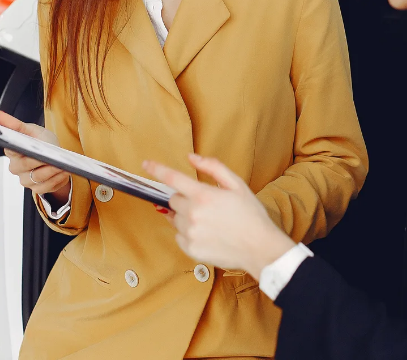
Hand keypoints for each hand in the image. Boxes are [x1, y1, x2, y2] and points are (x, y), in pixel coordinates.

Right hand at [0, 111, 69, 203]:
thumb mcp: (31, 130)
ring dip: (52, 171)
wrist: (54, 157)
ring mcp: (25, 179)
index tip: (25, 145)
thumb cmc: (40, 142)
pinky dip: (57, 179)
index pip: (10, 149)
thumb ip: (16, 125)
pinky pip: (46, 186)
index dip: (16, 147)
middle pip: (26, 165)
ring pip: (37, 178)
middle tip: (51, 156)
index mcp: (12, 151)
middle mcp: (16, 167)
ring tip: (62, 164)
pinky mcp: (36, 188)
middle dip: (40, 160)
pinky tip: (64, 172)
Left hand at [143, 154, 294, 278]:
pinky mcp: (190, 249)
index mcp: (203, 195)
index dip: (156, 169)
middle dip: (185, 199)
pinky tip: (207, 234)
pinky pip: (179, 236)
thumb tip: (191, 158)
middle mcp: (192, 214)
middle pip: (173, 200)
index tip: (146, 164)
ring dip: (186, 216)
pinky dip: (188, 233)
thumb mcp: (237, 184)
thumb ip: (212, 167)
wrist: (259, 247)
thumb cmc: (251, 215)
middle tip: (206, 205)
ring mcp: (190, 233)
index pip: (172, 178)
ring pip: (175, 218)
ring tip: (209, 221)